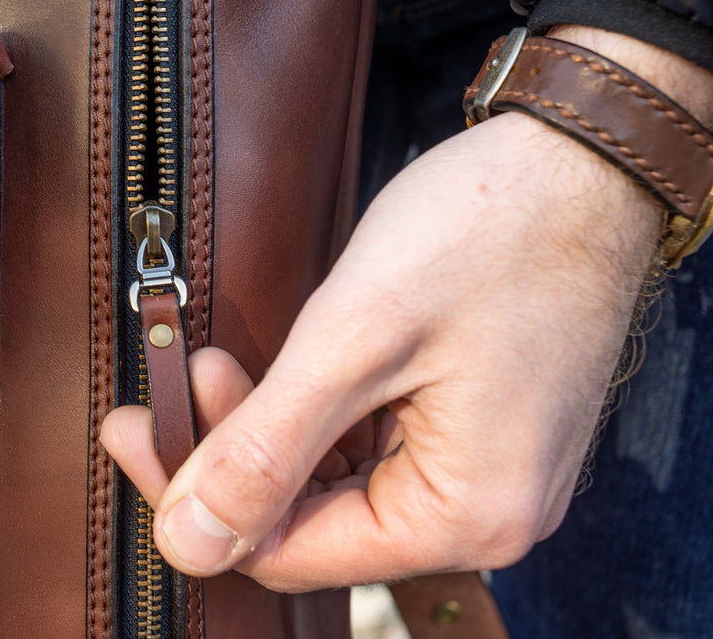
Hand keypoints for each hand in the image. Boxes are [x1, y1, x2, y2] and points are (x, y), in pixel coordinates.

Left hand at [101, 27, 712, 591]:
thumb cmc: (487, 232)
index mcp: (465, 515)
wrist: (581, 158)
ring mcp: (488, 469)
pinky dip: (316, 411)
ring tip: (215, 358)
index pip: (289, 554)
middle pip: (311, 522)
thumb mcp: (354, 340)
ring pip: (336, 483)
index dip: (196, 498)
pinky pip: (374, 446)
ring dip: (267, 427)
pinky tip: (279, 365)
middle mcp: (485, 514)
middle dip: (228, 452)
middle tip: (172, 376)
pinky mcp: (480, 426)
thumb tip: (186, 544)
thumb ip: (266, 451)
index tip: (131, 427)